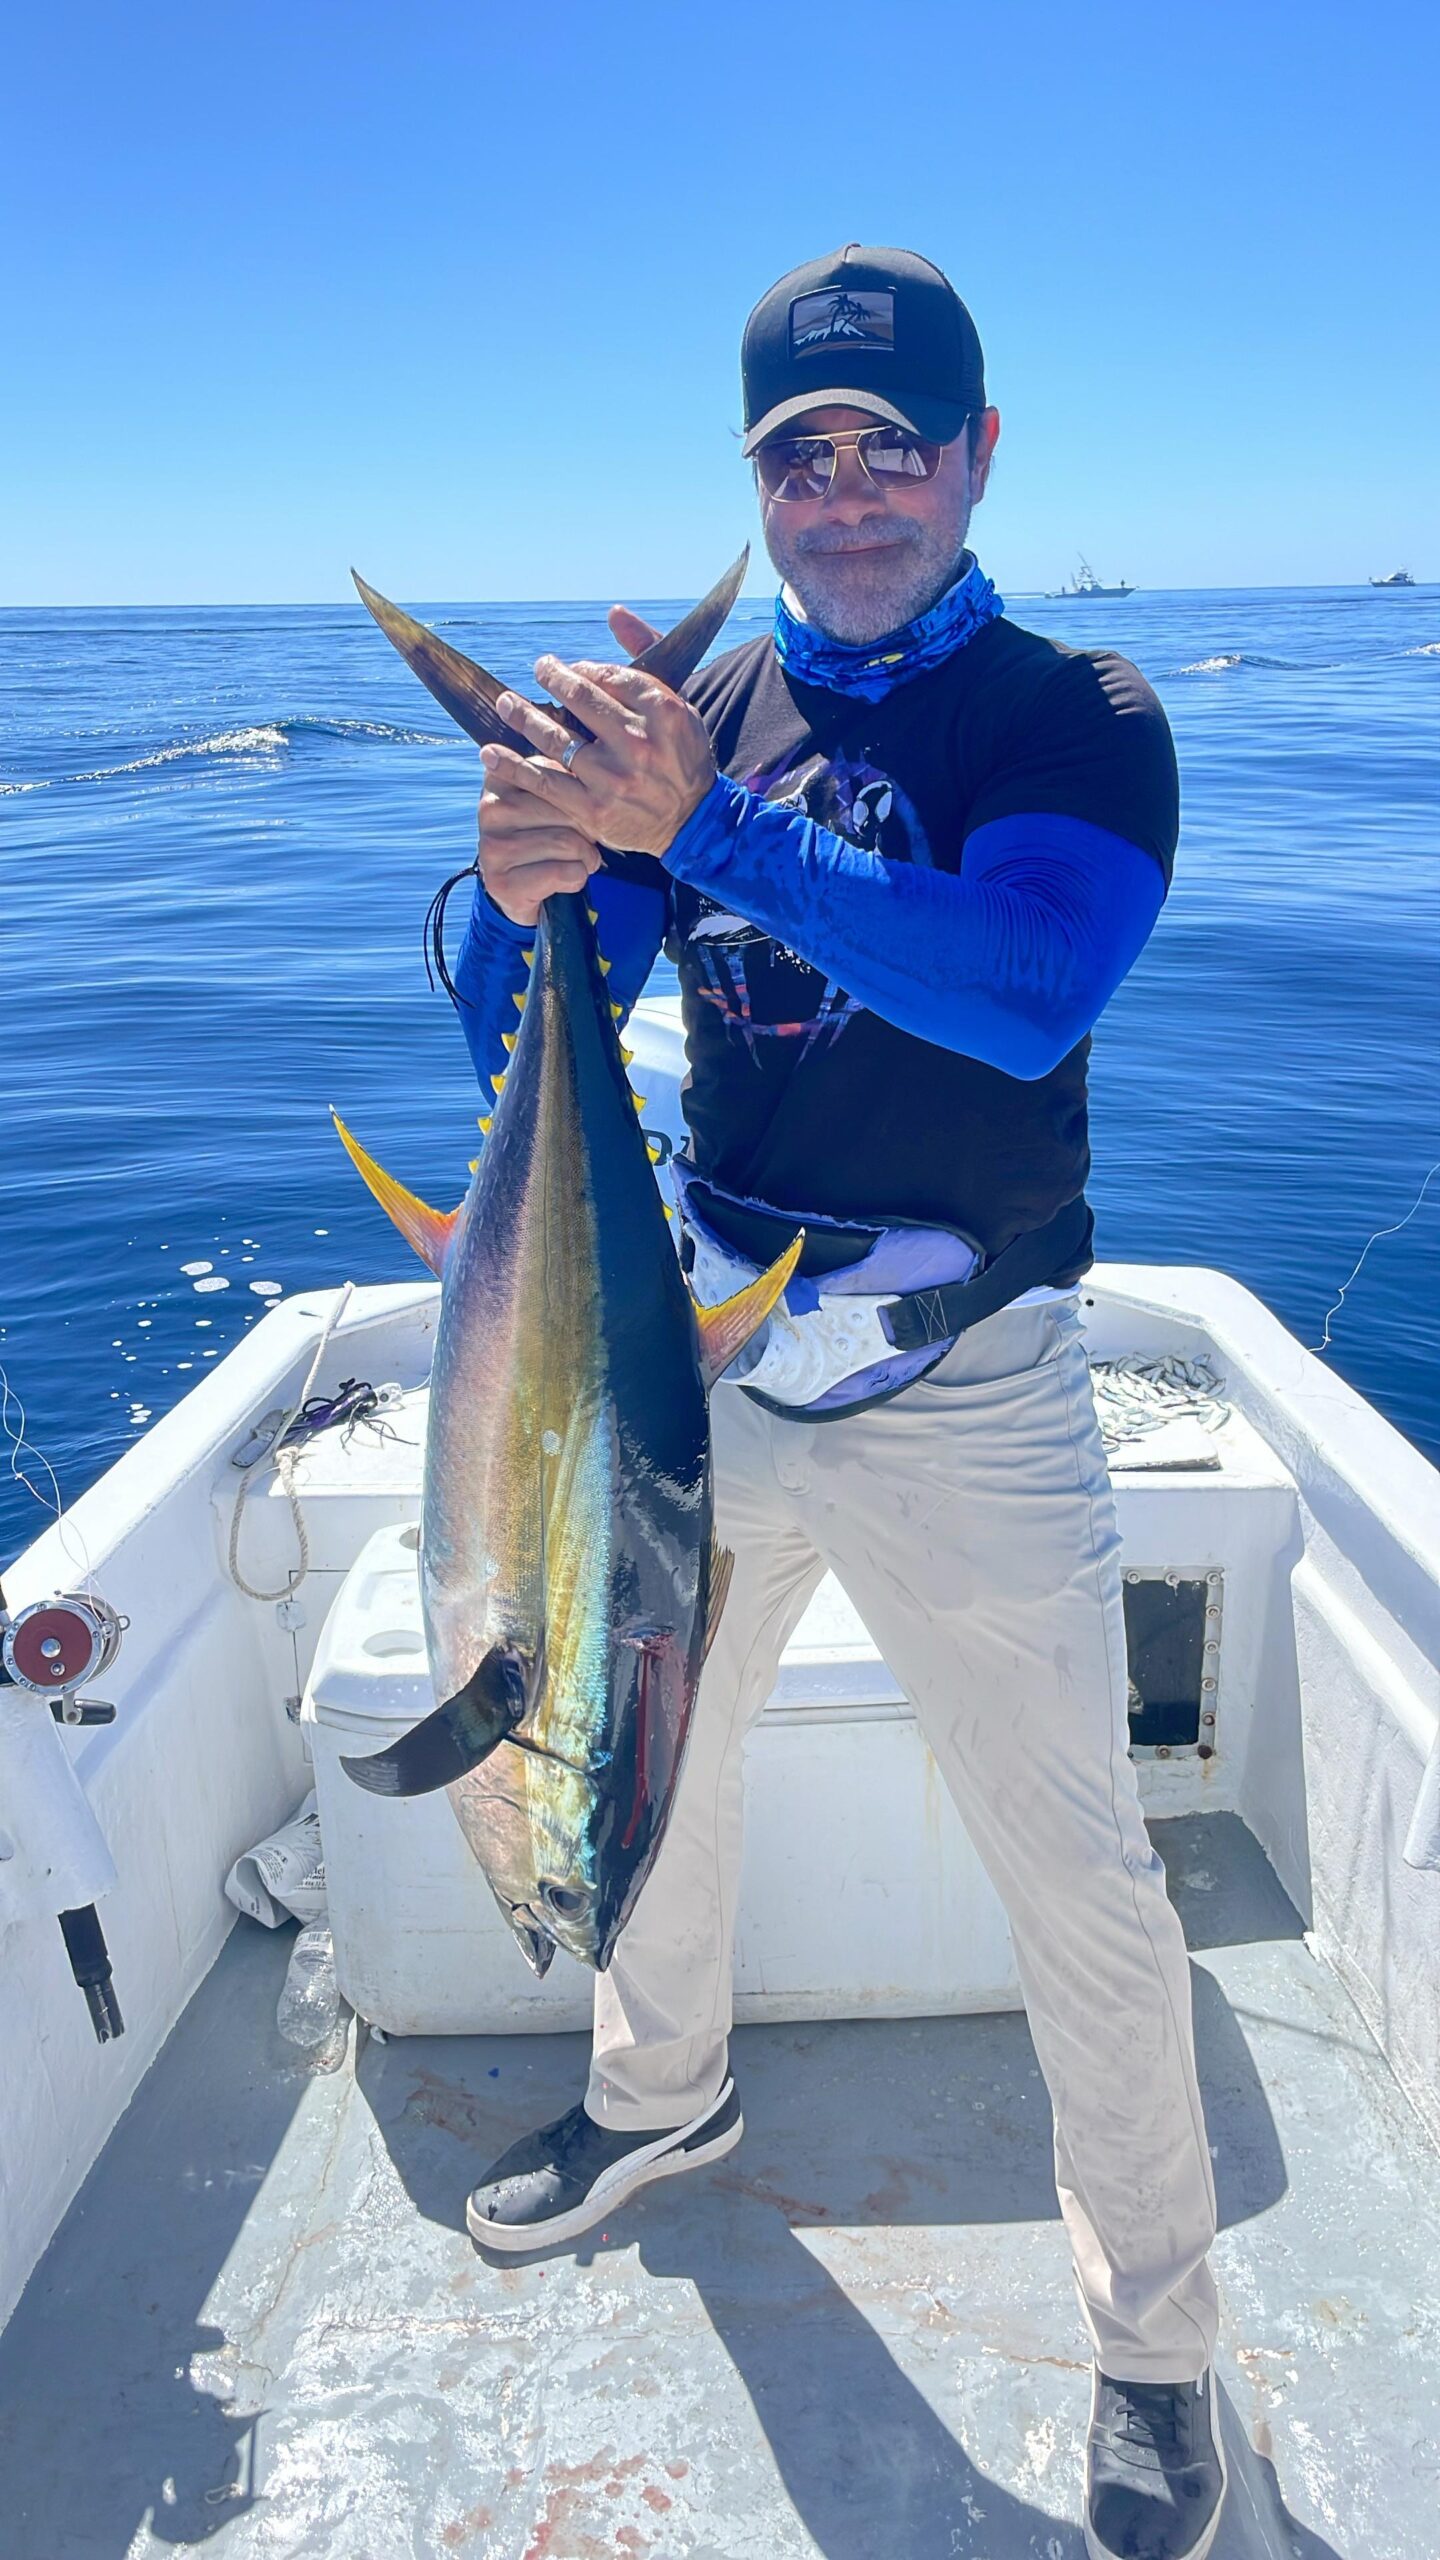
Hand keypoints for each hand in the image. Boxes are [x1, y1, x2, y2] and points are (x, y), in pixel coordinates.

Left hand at [475, 608, 664, 925]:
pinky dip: (513, 765)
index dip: (582, 669)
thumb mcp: (679, 703)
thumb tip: (614, 612)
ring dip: (523, 715)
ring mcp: (613, 778)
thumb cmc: (680, 755)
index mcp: (664, 712)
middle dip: (551, 678)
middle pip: (580, 699)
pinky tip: (490, 752)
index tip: (568, 669)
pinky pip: (544, 781)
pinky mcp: (592, 809)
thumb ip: (647, 654)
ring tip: (505, 702)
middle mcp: (638, 743)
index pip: (610, 676)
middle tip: (538, 669)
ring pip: (556, 738)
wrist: (690, 821)